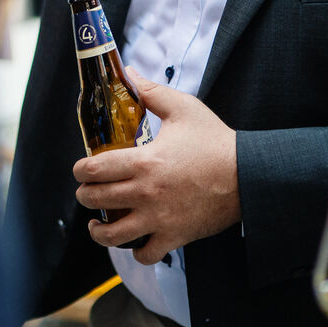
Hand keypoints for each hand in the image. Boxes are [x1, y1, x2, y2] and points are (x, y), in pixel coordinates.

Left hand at [72, 70, 238, 264]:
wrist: (248, 174)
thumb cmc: (215, 140)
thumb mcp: (183, 108)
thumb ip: (151, 92)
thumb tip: (129, 73)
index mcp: (144, 161)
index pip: (94, 169)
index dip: (79, 169)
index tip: (80, 168)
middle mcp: (146, 193)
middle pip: (97, 200)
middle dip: (85, 195)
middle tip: (87, 190)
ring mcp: (159, 218)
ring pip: (113, 236)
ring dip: (99, 231)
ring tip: (97, 224)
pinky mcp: (175, 236)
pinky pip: (146, 254)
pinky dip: (136, 250)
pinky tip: (134, 240)